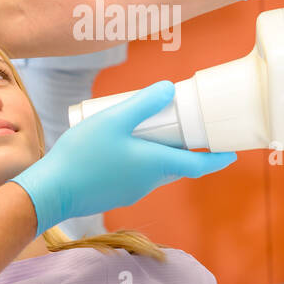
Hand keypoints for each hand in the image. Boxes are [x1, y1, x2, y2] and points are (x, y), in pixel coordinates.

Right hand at [9, 80, 236, 233]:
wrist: (51, 191)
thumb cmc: (83, 154)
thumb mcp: (114, 119)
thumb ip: (143, 103)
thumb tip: (169, 89)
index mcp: (156, 165)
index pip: (198, 166)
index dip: (217, 159)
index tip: (232, 153)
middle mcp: (149, 182)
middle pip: (178, 167)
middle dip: (187, 150)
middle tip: (187, 128)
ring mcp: (132, 191)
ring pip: (157, 171)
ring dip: (162, 154)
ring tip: (153, 130)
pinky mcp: (116, 194)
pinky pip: (139, 176)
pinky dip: (143, 161)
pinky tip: (125, 146)